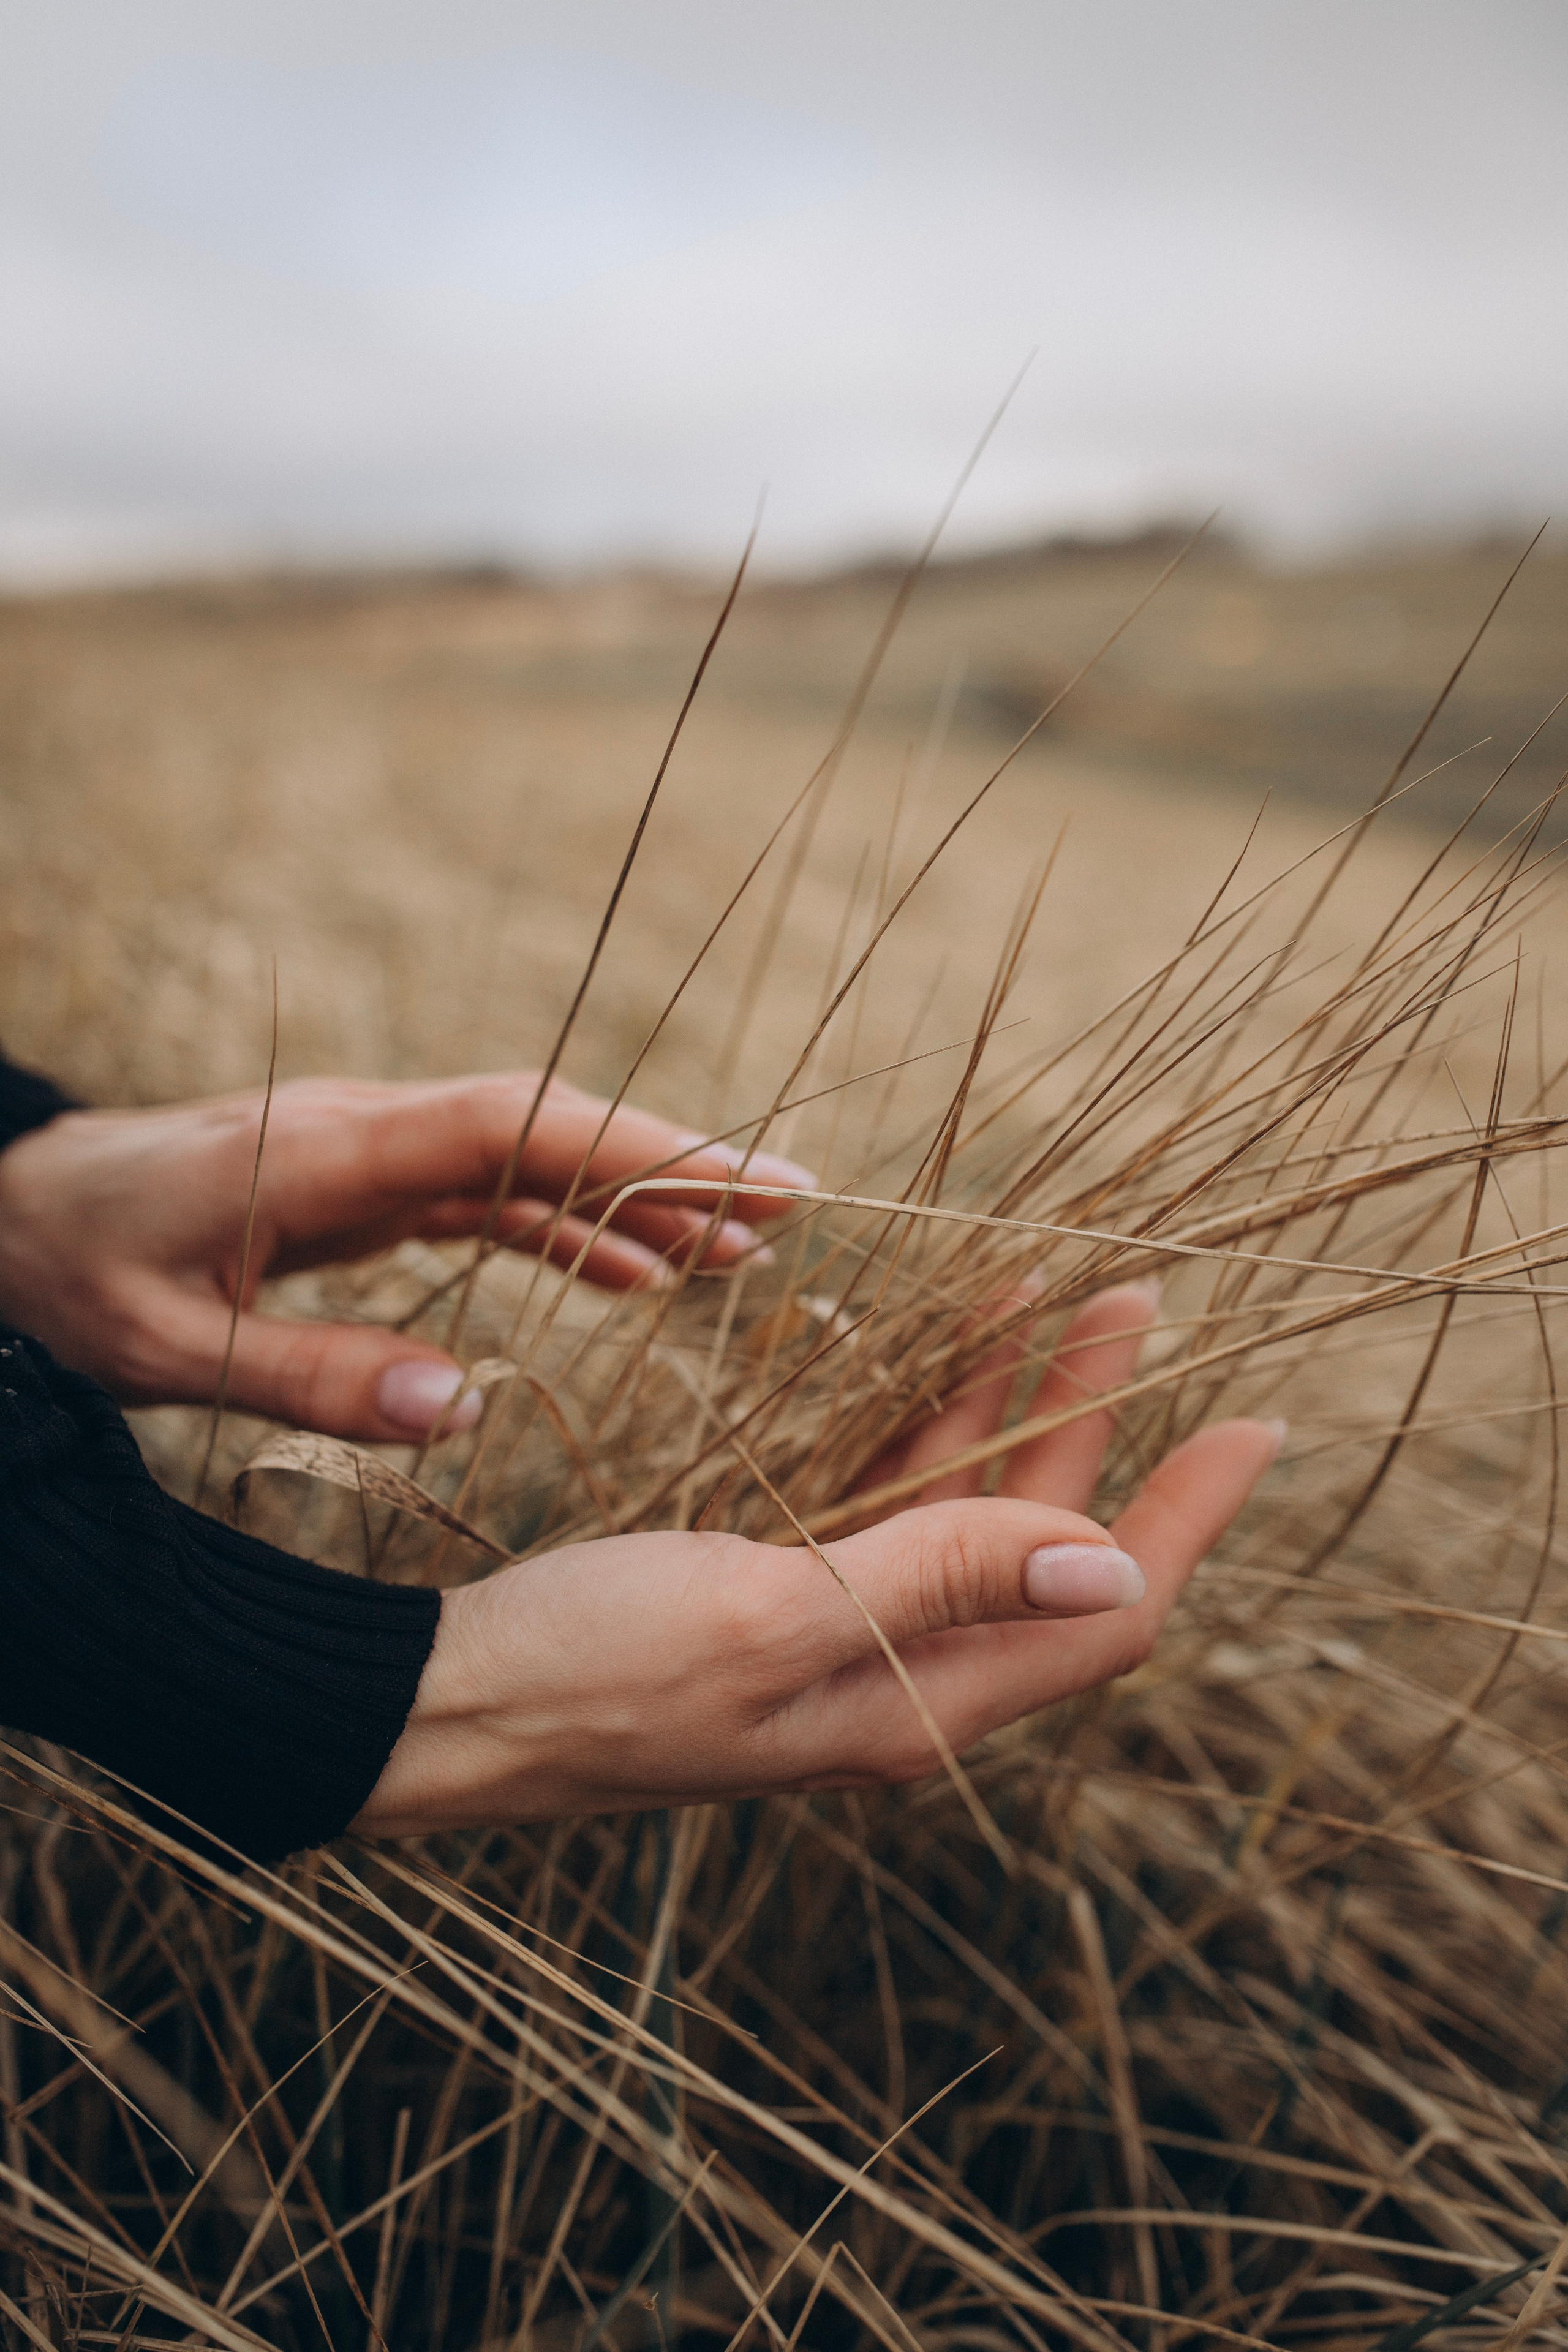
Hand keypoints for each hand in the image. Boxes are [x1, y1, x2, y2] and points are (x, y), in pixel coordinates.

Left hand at [0, 1075, 809, 1440]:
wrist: (11, 1216)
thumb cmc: (73, 1277)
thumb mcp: (173, 1348)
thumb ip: (313, 1376)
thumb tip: (460, 1410)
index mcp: (328, 1150)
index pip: (513, 1126)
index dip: (636, 1146)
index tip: (746, 1178)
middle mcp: (368, 1130)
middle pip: (547, 1129)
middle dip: (670, 1165)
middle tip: (791, 1211)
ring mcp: (372, 1151)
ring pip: (532, 1160)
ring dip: (634, 1201)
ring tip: (741, 1257)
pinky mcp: (366, 1183)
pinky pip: (491, 1194)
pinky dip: (569, 1230)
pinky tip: (634, 1281)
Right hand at [355, 1285, 1280, 1831]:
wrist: (449, 1706)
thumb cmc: (593, 1671)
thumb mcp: (770, 1618)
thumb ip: (938, 1580)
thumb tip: (1110, 1564)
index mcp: (918, 1700)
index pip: (1107, 1613)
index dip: (1184, 1517)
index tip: (1253, 1420)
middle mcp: (899, 1676)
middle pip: (1041, 1541)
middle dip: (1095, 1420)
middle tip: (1134, 1300)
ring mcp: (840, 1636)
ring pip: (964, 1510)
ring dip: (1011, 1406)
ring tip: (1051, 1289)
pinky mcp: (778, 1596)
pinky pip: (884, 1502)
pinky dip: (921, 1423)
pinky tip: (927, 1352)